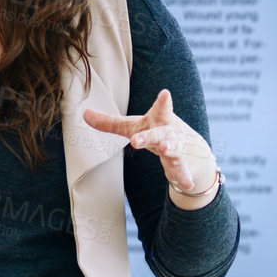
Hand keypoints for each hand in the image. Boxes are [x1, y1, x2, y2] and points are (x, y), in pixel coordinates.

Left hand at [82, 89, 216, 198]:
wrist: (191, 150)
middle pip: (158, 133)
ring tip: (165, 148)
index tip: (165, 93)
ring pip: (173, 149)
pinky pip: (182, 172)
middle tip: (135, 140)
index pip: (160, 109)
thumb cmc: (156, 132)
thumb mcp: (134, 126)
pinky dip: (183, 177)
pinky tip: (186, 183)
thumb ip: (110, 122)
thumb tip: (84, 114)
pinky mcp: (181, 165)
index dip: (162, 102)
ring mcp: (177, 148)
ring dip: (169, 149)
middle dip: (148, 136)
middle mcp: (168, 132)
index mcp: (158, 120)